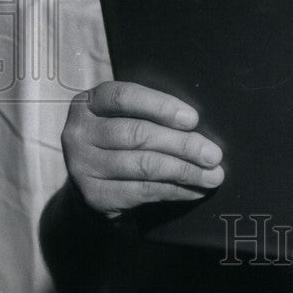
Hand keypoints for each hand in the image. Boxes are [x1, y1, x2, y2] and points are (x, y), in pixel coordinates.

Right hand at [62, 81, 224, 217]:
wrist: (92, 182)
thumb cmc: (121, 138)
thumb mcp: (128, 116)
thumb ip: (154, 113)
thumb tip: (197, 125)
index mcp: (90, 102)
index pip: (125, 97)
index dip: (161, 107)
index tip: (193, 119)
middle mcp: (79, 132)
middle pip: (138, 135)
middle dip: (183, 145)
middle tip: (214, 155)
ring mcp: (83, 165)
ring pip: (143, 166)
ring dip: (185, 171)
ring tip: (213, 176)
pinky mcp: (94, 195)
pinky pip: (142, 191)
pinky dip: (174, 190)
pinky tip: (195, 190)